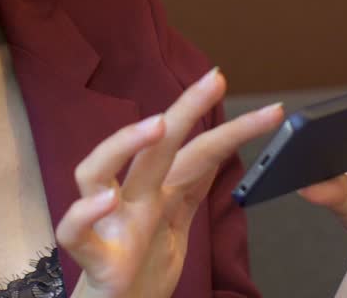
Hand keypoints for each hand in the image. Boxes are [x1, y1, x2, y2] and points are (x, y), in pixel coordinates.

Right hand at [56, 67, 285, 297]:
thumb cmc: (136, 266)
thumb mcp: (174, 222)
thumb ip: (190, 186)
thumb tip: (216, 149)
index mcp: (153, 191)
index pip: (193, 149)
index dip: (230, 128)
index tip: (271, 113)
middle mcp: (127, 198)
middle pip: (150, 145)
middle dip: (184, 108)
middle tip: (215, 80)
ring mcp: (107, 223)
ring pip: (94, 171)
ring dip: (124, 143)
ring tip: (157, 127)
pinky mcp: (93, 258)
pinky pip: (75, 231)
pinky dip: (86, 214)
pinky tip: (107, 200)